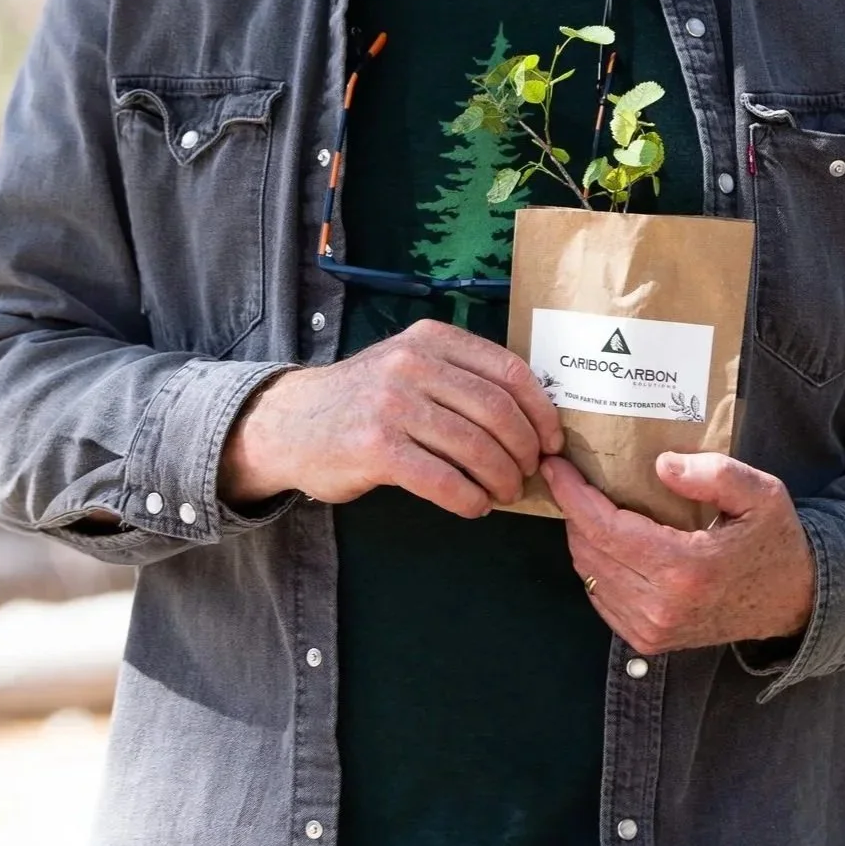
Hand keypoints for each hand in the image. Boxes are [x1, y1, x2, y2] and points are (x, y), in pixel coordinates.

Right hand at [219, 318, 564, 518]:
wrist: (292, 422)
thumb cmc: (366, 399)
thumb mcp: (410, 364)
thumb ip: (461, 375)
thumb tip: (533, 415)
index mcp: (431, 338)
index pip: (508, 370)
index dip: (540, 410)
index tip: (551, 440)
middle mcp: (412, 363)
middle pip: (497, 410)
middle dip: (524, 450)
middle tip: (528, 473)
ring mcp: (392, 403)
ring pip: (474, 446)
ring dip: (501, 479)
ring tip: (503, 493)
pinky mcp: (376, 447)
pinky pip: (443, 479)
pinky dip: (469, 499)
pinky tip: (473, 506)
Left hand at [540, 451, 815, 655]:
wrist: (792, 601)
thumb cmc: (773, 540)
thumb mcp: (761, 494)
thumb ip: (714, 474)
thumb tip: (660, 466)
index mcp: (685, 569)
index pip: (604, 528)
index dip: (572, 494)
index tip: (555, 465)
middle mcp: (661, 606)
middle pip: (589, 550)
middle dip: (572, 509)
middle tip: (570, 476)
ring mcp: (652, 629)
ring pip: (590, 573)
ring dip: (581, 535)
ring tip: (585, 502)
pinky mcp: (649, 641)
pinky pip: (600, 596)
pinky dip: (595, 564)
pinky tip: (605, 538)